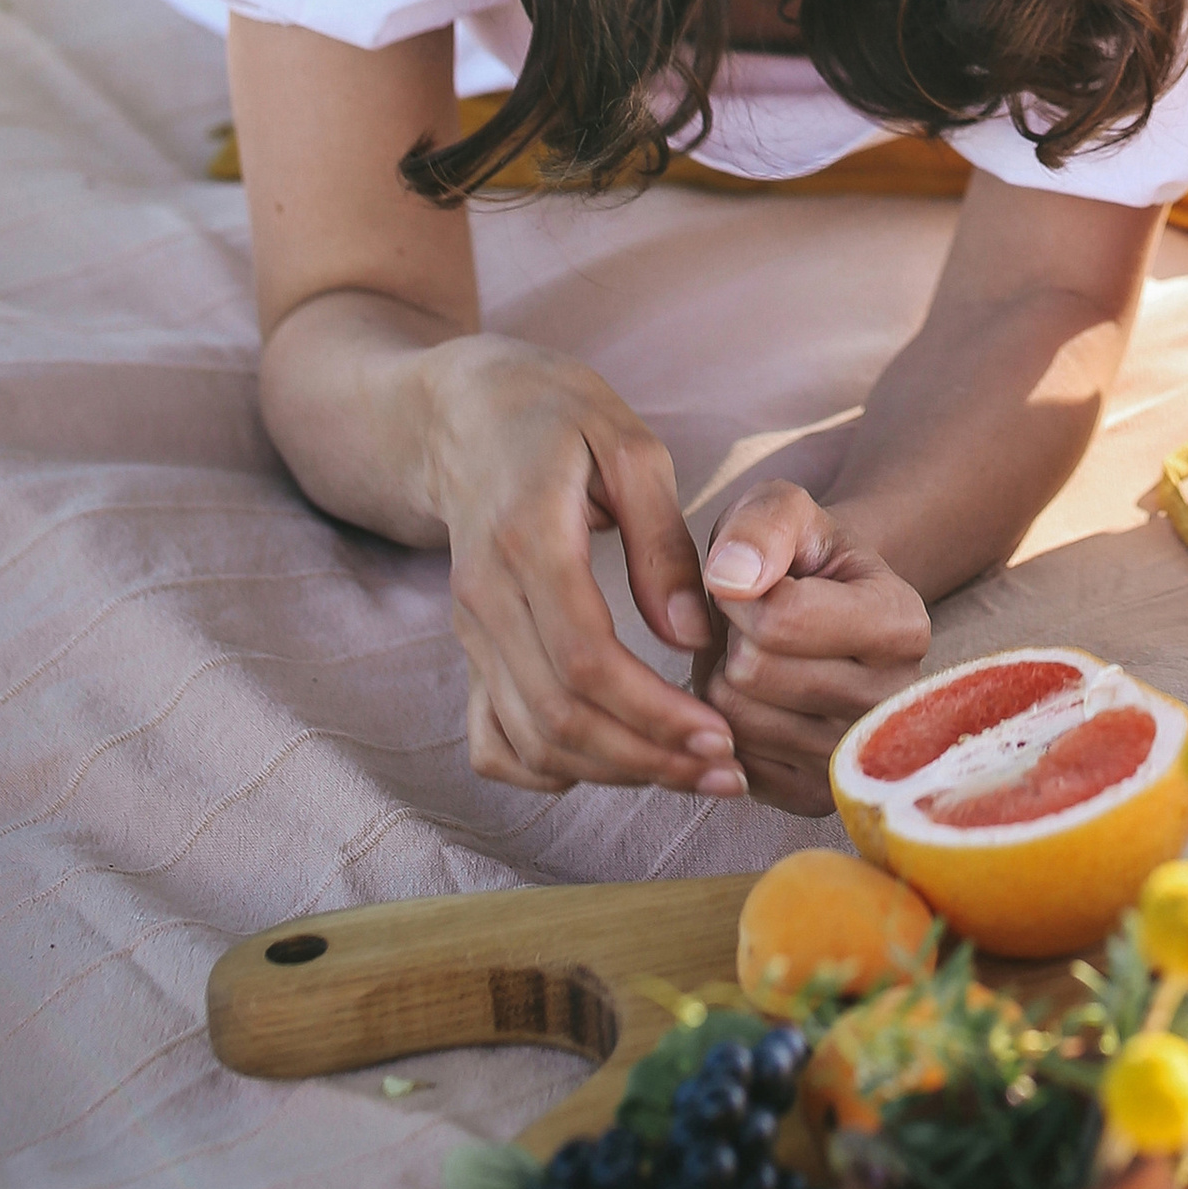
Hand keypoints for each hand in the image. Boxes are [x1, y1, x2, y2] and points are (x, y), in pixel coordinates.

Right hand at [422, 336, 742, 801]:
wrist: (464, 414)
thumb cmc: (558, 417)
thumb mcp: (629, 447)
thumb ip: (662, 542)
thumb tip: (688, 636)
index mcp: (528, 541)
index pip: (585, 660)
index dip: (653, 712)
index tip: (720, 736)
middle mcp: (486, 598)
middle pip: (559, 715)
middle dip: (647, 758)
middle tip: (724, 773)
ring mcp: (470, 630)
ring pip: (530, 738)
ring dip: (612, 773)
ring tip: (689, 774)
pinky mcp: (470, 648)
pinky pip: (493, 737)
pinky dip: (546, 770)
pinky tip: (610, 765)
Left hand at [702, 485, 931, 811]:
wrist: (821, 615)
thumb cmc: (803, 558)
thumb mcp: (786, 511)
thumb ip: (762, 524)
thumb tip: (729, 579)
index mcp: (904, 625)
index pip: (781, 619)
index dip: (740, 589)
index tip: (756, 579)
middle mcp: (895, 703)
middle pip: (753, 672)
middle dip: (731, 635)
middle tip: (755, 623)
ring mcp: (856, 759)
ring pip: (735, 718)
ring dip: (722, 679)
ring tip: (757, 656)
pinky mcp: (815, 799)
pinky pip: (730, 760)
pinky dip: (726, 725)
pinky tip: (757, 699)